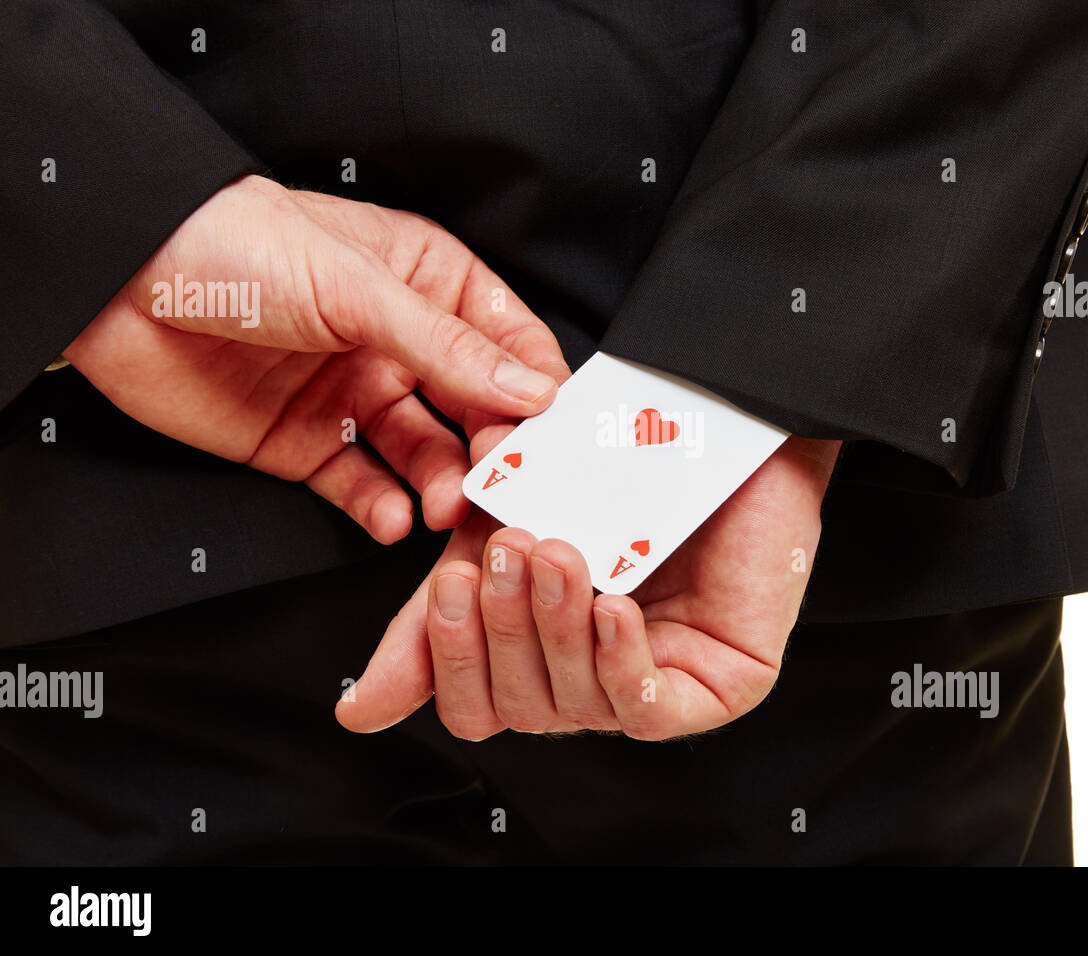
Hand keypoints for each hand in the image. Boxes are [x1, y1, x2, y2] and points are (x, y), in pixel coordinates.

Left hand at [63, 174, 567, 540]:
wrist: (120, 281)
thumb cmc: (234, 244)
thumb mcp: (358, 287)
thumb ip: (449, 347)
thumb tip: (531, 389)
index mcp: (426, 282)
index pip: (507, 342)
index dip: (534, 387)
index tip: (553, 433)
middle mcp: (400, 343)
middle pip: (474, 407)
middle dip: (493, 447)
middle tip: (504, 481)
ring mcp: (356, 396)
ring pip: (426, 454)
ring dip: (442, 482)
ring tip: (447, 501)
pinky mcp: (311, 445)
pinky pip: (364, 487)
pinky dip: (383, 508)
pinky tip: (394, 515)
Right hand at [337, 436, 840, 738]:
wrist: (720, 420)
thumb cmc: (620, 470)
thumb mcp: (501, 530)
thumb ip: (434, 614)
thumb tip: (359, 712)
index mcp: (540, 656)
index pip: (474, 706)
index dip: (451, 657)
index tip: (451, 588)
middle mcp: (591, 681)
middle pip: (516, 710)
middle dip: (503, 629)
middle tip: (510, 549)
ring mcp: (653, 686)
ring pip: (574, 707)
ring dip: (555, 627)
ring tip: (562, 554)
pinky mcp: (715, 687)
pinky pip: (649, 710)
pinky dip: (620, 660)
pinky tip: (614, 605)